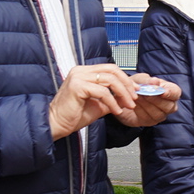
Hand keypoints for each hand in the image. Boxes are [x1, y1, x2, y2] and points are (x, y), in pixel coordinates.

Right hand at [48, 64, 162, 139]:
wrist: (57, 124)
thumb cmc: (74, 115)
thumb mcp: (99, 104)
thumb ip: (112, 97)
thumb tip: (129, 96)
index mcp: (85, 72)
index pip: (110, 69)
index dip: (126, 78)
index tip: (135, 90)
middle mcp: (81, 71)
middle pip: (112, 70)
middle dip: (127, 84)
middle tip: (134, 98)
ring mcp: (78, 77)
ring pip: (110, 80)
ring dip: (123, 94)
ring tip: (128, 105)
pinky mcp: (77, 86)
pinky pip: (102, 92)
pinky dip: (113, 102)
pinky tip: (116, 111)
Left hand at [115, 75, 180, 128]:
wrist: (124, 96)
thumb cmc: (137, 86)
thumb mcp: (140, 79)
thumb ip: (147, 80)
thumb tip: (155, 81)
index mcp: (171, 91)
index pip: (176, 93)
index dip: (170, 93)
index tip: (162, 92)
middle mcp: (169, 105)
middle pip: (169, 106)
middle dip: (156, 100)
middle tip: (145, 94)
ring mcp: (160, 115)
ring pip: (157, 113)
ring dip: (146, 104)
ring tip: (136, 96)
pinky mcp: (149, 122)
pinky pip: (146, 117)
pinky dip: (139, 109)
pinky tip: (133, 103)